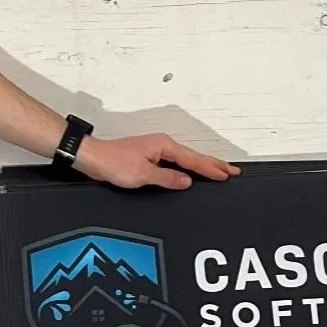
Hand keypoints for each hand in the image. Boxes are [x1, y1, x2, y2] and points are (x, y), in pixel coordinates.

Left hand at [74, 133, 239, 190]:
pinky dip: (188, 167)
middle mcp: (162, 145)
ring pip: (186, 159)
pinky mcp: (150, 157)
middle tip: (232, 171)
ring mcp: (156, 150)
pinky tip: (191, 173)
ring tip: (219, 171)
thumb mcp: (142, 175)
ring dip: (202, 166)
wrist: (93, 158)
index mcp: (163, 146)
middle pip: (193, 157)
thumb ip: (167, 178)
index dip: (211, 169)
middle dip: (213, 164)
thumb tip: (186, 181)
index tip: (227, 174)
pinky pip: (176, 162)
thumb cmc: (112, 163)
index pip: (193, 160)